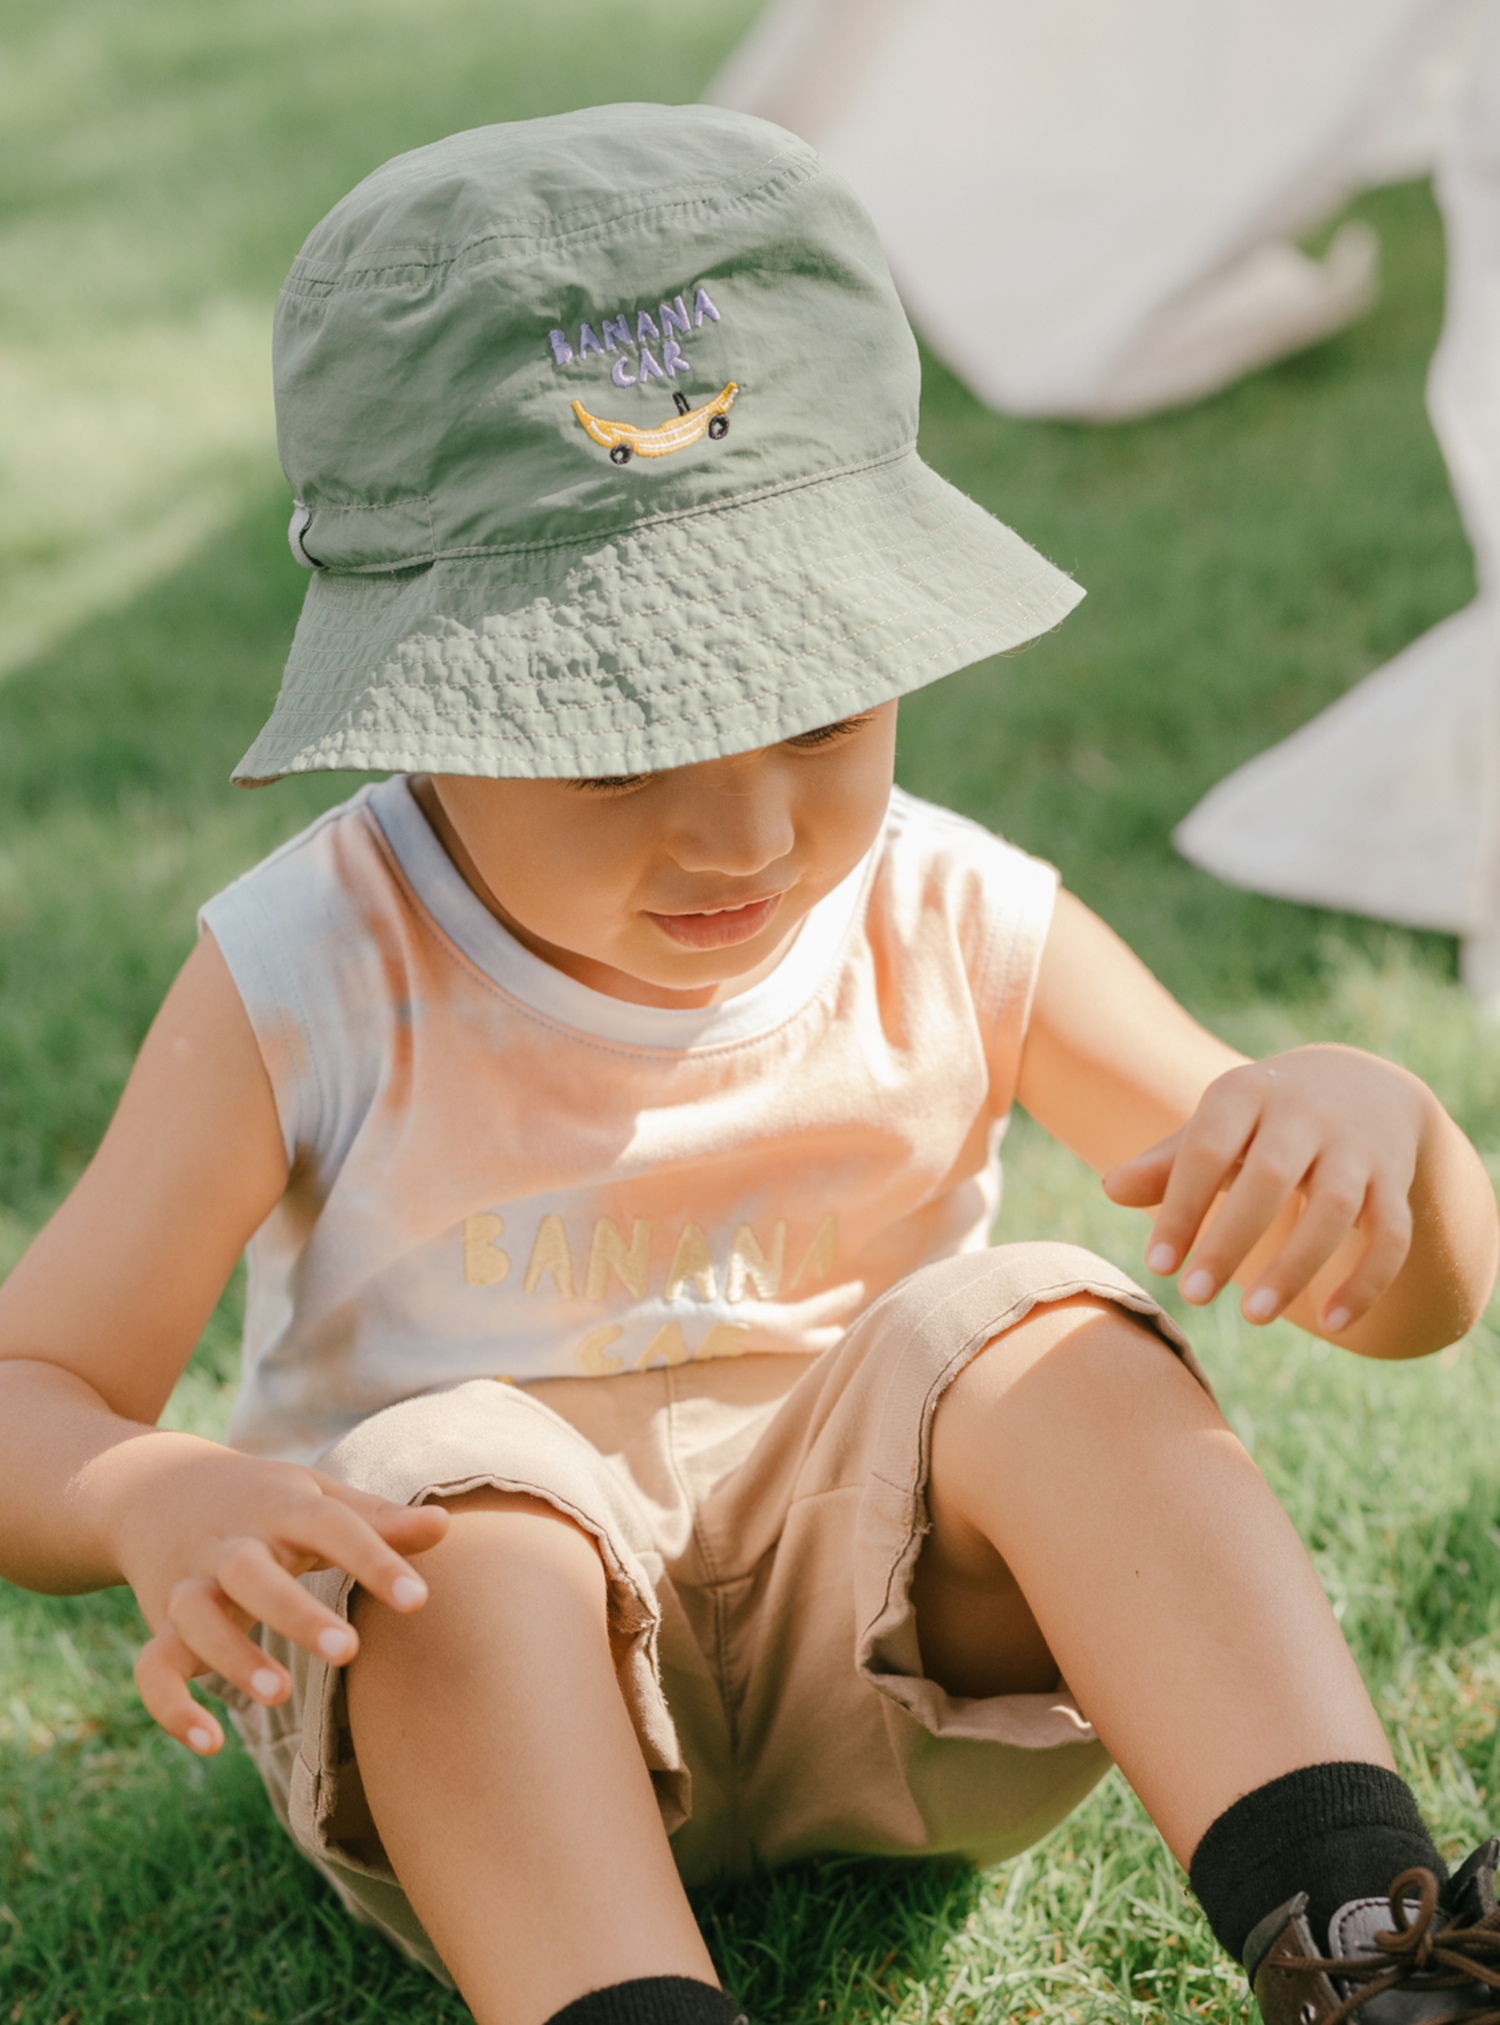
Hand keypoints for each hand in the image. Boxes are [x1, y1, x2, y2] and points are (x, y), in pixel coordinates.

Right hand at [117, 1443, 448, 1755]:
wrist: (156, 1488)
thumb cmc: (265, 1502)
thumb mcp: (317, 1498)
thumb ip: (379, 1519)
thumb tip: (446, 1525)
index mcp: (280, 1507)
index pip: (331, 1526)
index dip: (374, 1560)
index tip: (419, 1601)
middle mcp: (229, 1545)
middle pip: (252, 1572)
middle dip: (295, 1612)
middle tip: (349, 1650)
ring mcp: (188, 1585)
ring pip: (196, 1619)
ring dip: (232, 1658)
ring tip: (280, 1695)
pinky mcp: (161, 1627)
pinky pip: (152, 1669)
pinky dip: (171, 1707)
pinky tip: (211, 1744)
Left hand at [1102, 1044, 1428, 1334]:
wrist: (1359, 1083)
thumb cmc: (1258, 1121)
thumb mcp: (1212, 1127)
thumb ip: (1165, 1163)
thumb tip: (1111, 1190)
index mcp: (1246, 1093)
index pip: (1207, 1149)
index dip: (1181, 1208)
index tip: (1157, 1266)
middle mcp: (1306, 1114)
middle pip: (1269, 1177)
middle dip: (1229, 1241)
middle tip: (1192, 1298)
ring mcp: (1357, 1146)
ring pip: (1334, 1208)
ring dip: (1295, 1267)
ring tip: (1252, 1318)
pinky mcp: (1396, 1180)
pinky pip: (1392, 1234)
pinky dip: (1367, 1281)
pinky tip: (1333, 1324)